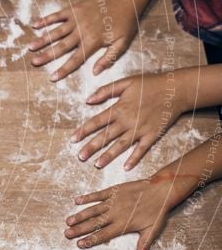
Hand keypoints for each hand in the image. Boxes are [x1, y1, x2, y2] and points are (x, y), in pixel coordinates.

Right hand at [28, 0, 137, 80]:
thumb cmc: (125, 21)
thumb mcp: (122, 42)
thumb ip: (109, 58)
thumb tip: (95, 72)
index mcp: (93, 41)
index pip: (75, 59)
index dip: (63, 69)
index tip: (52, 77)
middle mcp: (81, 31)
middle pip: (61, 46)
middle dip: (47, 55)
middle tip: (34, 62)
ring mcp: (76, 19)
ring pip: (56, 31)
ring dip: (42, 39)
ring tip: (30, 47)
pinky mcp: (74, 9)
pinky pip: (57, 15)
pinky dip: (46, 20)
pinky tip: (35, 25)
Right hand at [65, 172, 195, 249]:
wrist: (161, 189)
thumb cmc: (158, 211)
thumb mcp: (153, 229)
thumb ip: (144, 244)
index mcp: (123, 225)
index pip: (103, 235)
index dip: (90, 239)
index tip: (80, 244)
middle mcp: (115, 214)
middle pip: (94, 223)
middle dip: (79, 229)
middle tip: (67, 234)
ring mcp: (113, 201)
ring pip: (93, 210)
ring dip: (80, 216)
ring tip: (68, 221)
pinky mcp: (114, 190)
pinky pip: (98, 194)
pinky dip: (87, 197)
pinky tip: (77, 201)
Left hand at [71, 72, 187, 169]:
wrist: (175, 89)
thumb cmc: (149, 84)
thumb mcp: (126, 82)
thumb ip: (106, 90)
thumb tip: (87, 100)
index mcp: (119, 108)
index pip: (96, 121)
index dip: (83, 131)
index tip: (72, 140)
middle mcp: (127, 120)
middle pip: (106, 136)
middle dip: (91, 147)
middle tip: (80, 157)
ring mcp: (140, 129)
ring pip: (121, 145)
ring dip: (108, 155)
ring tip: (96, 165)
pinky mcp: (152, 134)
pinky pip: (142, 149)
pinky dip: (134, 158)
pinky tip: (126, 167)